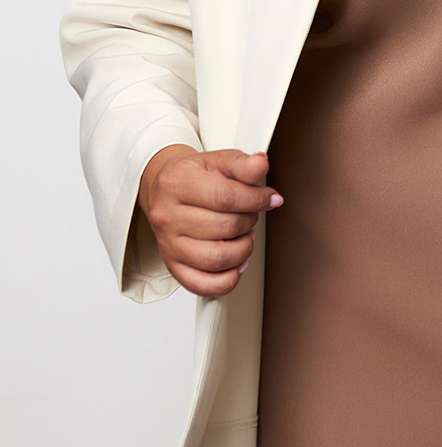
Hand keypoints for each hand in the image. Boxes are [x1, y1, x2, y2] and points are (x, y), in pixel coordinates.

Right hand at [138, 144, 282, 297]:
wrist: (166, 190)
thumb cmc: (194, 176)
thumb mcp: (218, 161)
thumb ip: (242, 164)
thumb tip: (260, 165)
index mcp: (177, 184)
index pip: (225, 197)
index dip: (256, 199)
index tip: (270, 198)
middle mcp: (168, 216)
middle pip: (225, 228)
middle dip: (249, 221)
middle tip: (251, 214)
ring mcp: (169, 244)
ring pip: (217, 259)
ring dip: (243, 249)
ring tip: (245, 235)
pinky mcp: (173, 266)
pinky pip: (203, 285)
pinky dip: (228, 279)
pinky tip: (236, 262)